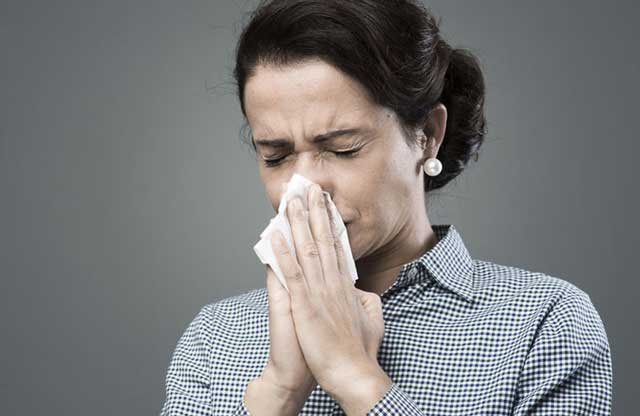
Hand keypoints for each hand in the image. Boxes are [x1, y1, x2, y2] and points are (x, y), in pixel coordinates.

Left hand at [270, 183, 389, 403]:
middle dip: (315, 213)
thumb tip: (361, 293)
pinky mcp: (305, 304)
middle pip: (323, 240)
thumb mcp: (370, 319)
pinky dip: (283, 251)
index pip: (337, 248)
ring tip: (291, 200)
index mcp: (345, 286)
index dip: (329, 224)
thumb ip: (364, 302)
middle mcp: (333, 283)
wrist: (353, 374)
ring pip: (308, 249)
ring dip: (298, 223)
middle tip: (309, 188)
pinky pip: (292, 272)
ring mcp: (319, 292)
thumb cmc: (358, 352)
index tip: (325, 204)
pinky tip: (275, 233)